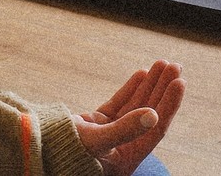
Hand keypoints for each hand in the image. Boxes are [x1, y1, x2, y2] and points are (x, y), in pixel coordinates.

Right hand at [74, 60, 184, 175]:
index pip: (156, 128)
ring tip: (162, 64)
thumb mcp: (97, 140)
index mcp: (129, 157)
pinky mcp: (98, 122)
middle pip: (150, 113)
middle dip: (162, 88)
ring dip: (149, 84)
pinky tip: (142, 73)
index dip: (169, 104)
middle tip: (175, 65)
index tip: (179, 82)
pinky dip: (131, 88)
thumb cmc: (68, 149)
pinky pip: (120, 102)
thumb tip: (154, 115)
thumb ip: (125, 129)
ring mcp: (112, 132)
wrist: (40, 146)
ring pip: (136, 105)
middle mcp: (125, 145)